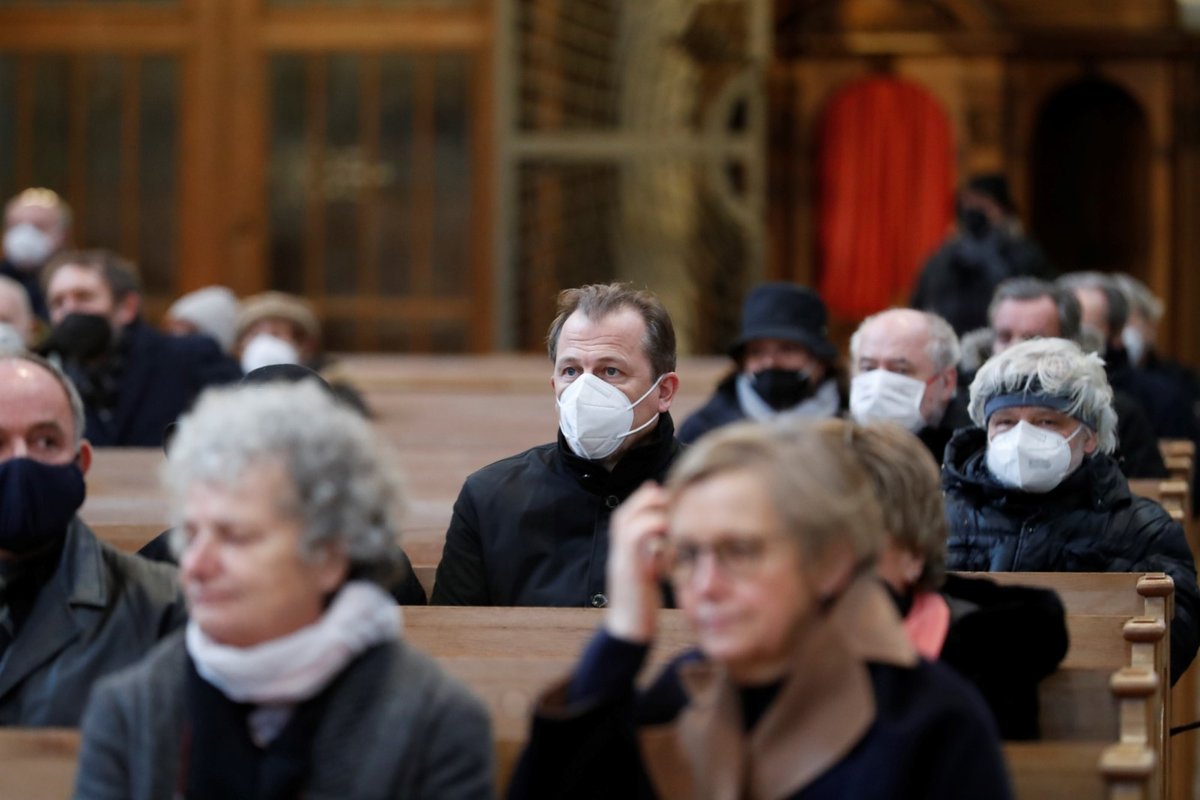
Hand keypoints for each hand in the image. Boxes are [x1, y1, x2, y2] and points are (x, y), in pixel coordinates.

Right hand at [605, 482, 668, 642]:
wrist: (628, 635)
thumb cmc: (643, 609)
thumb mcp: (649, 577)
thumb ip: (653, 558)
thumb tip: (670, 543)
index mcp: (623, 555)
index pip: (626, 518)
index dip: (642, 501)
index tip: (663, 492)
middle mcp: (617, 555)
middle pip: (622, 515)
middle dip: (644, 500)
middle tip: (667, 494)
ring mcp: (619, 562)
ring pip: (624, 522)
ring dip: (646, 509)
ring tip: (669, 506)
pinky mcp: (627, 571)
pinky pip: (632, 539)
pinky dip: (649, 526)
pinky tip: (668, 527)